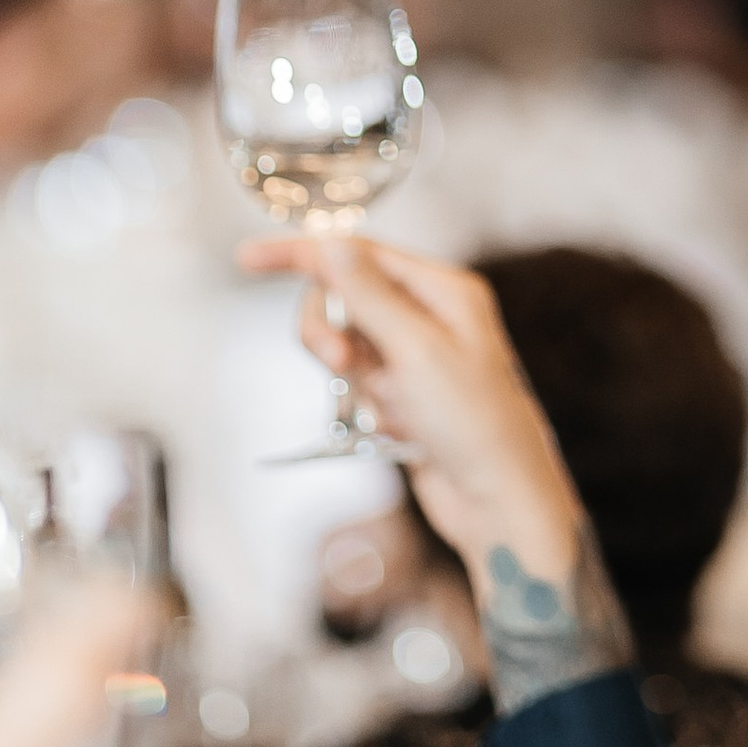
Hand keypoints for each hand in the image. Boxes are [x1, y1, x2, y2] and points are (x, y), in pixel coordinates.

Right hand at [240, 238, 584, 578]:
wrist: (500, 502)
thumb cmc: (476, 424)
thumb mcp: (417, 351)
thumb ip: (369, 295)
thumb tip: (330, 244)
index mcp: (444, 290)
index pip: (358, 254)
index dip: (302, 254)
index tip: (247, 260)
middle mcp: (432, 315)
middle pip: (344, 296)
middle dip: (328, 327)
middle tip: (339, 364)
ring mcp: (418, 357)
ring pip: (348, 341)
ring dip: (349, 371)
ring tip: (379, 406)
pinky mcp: (407, 395)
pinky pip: (361, 382)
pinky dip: (365, 403)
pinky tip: (396, 428)